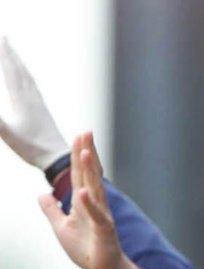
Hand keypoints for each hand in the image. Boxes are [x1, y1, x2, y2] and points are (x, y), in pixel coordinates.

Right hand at [0, 38, 68, 169]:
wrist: (57, 157)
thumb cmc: (32, 148)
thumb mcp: (6, 133)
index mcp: (21, 100)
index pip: (10, 71)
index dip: (3, 54)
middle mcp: (31, 97)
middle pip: (19, 69)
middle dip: (9, 52)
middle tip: (3, 36)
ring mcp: (38, 103)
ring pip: (27, 76)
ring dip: (18, 62)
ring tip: (12, 51)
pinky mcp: (42, 111)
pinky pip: (32, 87)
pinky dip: (26, 76)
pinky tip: (26, 79)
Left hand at [39, 132, 137, 268]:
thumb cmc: (87, 249)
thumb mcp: (61, 227)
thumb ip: (51, 210)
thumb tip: (41, 195)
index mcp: (84, 202)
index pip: (79, 174)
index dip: (78, 155)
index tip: (79, 135)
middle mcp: (95, 204)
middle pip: (89, 174)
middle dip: (86, 153)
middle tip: (86, 132)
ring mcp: (101, 216)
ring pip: (95, 189)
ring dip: (89, 171)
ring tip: (85, 152)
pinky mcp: (104, 230)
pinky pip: (96, 215)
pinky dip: (89, 204)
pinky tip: (83, 193)